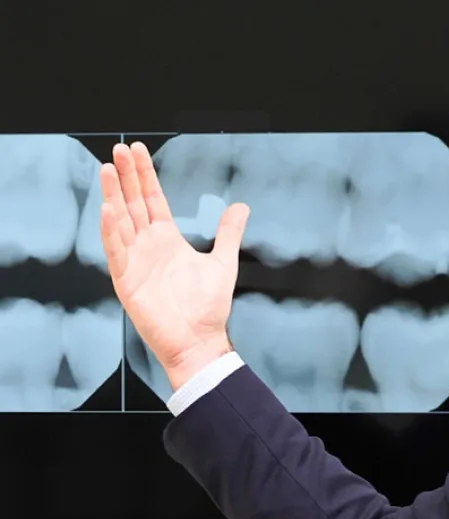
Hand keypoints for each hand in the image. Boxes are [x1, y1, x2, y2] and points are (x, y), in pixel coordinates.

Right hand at [99, 142, 249, 389]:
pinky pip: (116, 251)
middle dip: (126, 177)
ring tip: (109, 170)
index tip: (136, 151)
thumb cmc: (208, 308)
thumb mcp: (223, 262)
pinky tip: (108, 209)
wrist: (199, 341)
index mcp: (167, 240)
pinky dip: (111, 230)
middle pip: (133, 203)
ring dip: (113, 196)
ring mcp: (135, 261)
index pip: (152, 200)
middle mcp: (148, 246)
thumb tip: (241, 207)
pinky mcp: (127, 281)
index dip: (144, 176)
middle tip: (119, 149)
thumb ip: (228, 232)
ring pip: (120, 222)